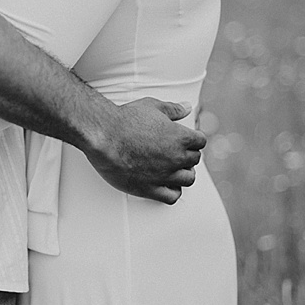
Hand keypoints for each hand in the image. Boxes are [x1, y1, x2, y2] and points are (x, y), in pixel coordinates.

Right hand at [82, 97, 205, 204]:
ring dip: (183, 174)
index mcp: (180, 137)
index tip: (187, 140)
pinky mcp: (150, 188)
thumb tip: (186, 107)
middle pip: (194, 160)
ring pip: (187, 179)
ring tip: (173, 169)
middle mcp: (176, 158)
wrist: (103, 136)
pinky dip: (172, 191)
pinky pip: (171, 196)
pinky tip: (166, 185)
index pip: (200, 142)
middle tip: (176, 153)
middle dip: (187, 155)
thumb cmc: (125, 120)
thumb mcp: (152, 107)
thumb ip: (173, 109)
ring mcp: (164, 175)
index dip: (194, 139)